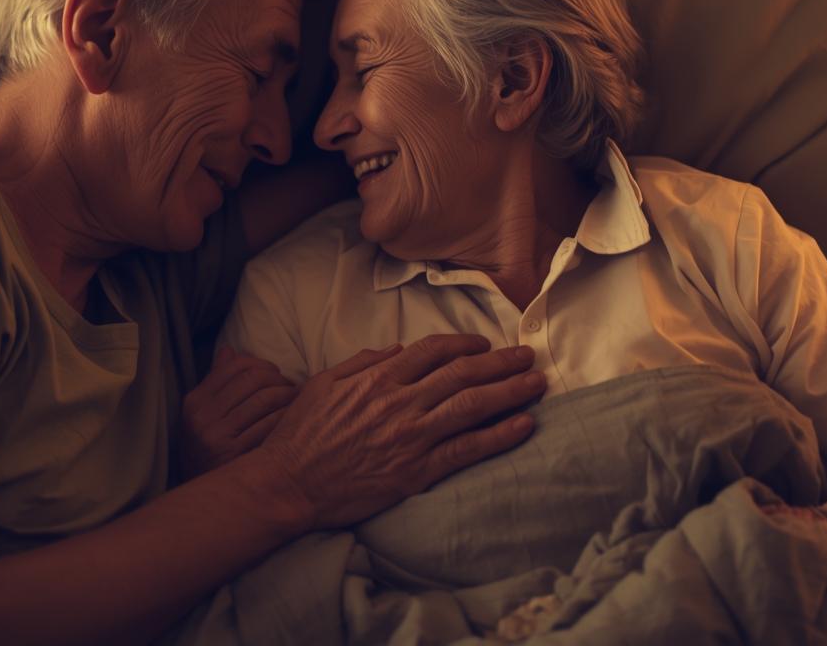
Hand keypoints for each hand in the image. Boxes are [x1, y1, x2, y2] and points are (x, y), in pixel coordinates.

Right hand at [180, 344, 297, 479]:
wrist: (206, 501)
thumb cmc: (211, 451)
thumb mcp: (204, 416)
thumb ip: (217, 382)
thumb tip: (230, 351)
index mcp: (196, 401)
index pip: (236, 366)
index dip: (262, 365)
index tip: (274, 375)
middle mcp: (203, 416)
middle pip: (254, 378)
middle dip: (279, 380)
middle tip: (289, 389)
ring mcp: (219, 436)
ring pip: (266, 398)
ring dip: (289, 397)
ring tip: (295, 404)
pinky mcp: (237, 455)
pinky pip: (273, 424)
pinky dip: (289, 418)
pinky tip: (295, 422)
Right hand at [251, 334, 545, 529]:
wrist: (289, 484)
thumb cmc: (301, 434)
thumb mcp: (323, 383)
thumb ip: (362, 362)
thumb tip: (398, 351)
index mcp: (378, 378)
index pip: (433, 351)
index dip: (464, 344)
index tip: (483, 344)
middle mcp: (400, 402)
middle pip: (462, 374)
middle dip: (500, 362)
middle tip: (527, 355)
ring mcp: (411, 437)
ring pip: (472, 406)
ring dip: (510, 391)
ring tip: (537, 382)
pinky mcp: (416, 471)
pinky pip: (467, 449)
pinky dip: (499, 435)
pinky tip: (524, 424)